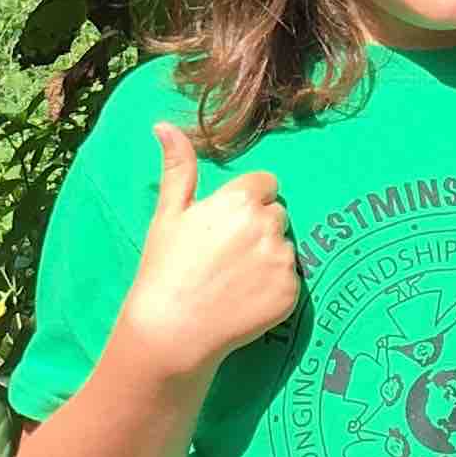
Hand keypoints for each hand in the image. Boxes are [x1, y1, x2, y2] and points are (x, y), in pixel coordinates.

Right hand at [113, 120, 302, 376]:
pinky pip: (290, 279)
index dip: (246, 202)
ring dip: (267, 257)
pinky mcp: (291, 293)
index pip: (265, 184)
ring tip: (234, 279)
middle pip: (277, 214)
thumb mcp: (168, 214)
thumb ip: (179, 167)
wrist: (172, 332)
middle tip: (226, 255)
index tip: (225, 225)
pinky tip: (245, 299)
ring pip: (284, 246)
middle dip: (258, 228)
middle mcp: (267, 225)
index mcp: (240, 200)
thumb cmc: (165, 269)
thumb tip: (164, 124)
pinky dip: (273, 288)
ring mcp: (282, 260)